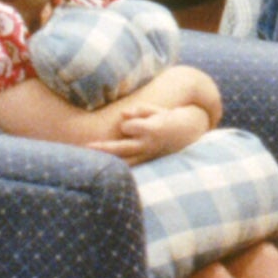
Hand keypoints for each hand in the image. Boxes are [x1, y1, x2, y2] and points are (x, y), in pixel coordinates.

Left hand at [92, 103, 206, 163]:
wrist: (190, 132)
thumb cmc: (170, 117)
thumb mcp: (158, 110)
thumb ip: (140, 110)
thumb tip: (123, 114)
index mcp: (152, 130)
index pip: (129, 127)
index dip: (126, 124)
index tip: (128, 122)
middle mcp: (149, 145)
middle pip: (122, 148)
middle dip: (104, 147)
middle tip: (87, 146)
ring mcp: (148, 155)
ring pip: (124, 161)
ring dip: (109, 160)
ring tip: (92, 162)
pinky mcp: (148, 160)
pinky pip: (131, 166)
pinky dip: (119, 166)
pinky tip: (106, 167)